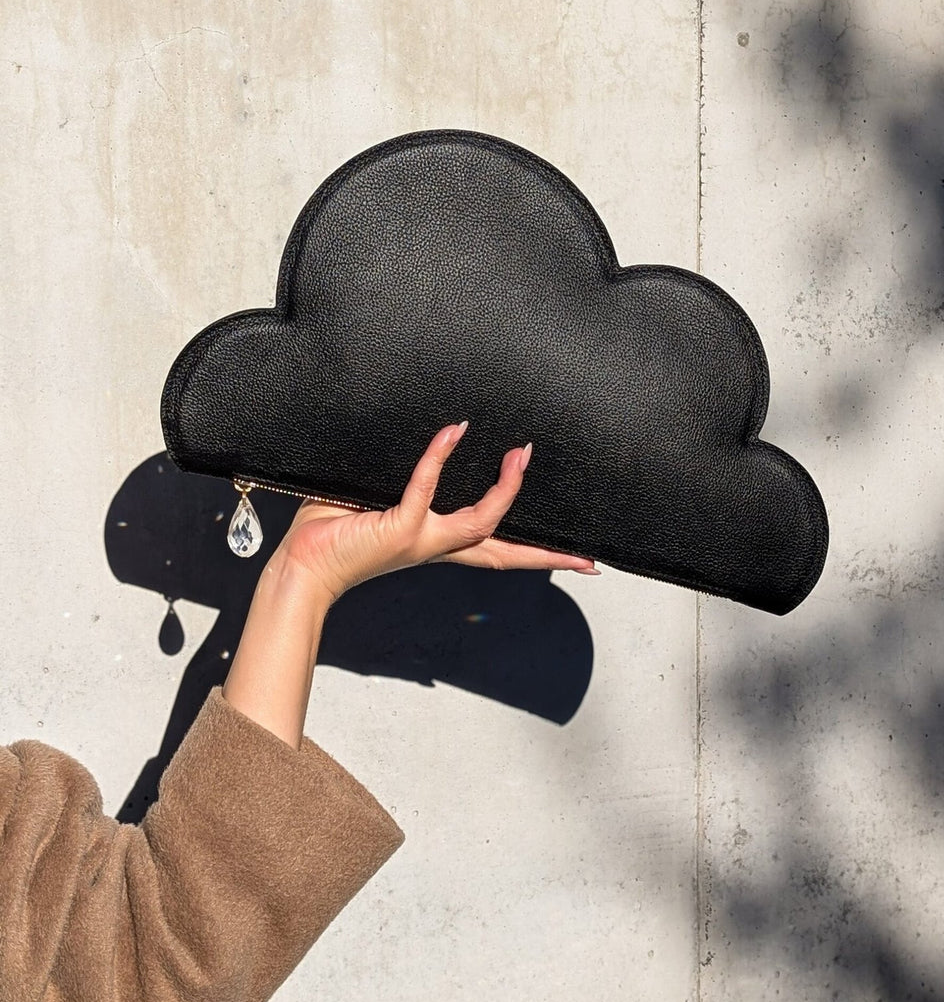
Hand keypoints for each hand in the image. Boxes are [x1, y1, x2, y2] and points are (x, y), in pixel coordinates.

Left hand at [271, 422, 599, 607]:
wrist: (299, 569)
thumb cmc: (328, 536)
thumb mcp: (374, 501)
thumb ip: (400, 478)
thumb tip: (415, 439)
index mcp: (434, 545)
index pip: (494, 550)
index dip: (536, 555)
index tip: (574, 559)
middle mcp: (435, 547)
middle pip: (504, 551)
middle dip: (547, 553)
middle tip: (585, 550)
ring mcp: (421, 540)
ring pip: (482, 522)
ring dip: (506, 488)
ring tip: (520, 454)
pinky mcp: (399, 528)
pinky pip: (427, 488)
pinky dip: (440, 457)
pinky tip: (452, 431)